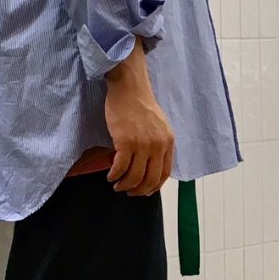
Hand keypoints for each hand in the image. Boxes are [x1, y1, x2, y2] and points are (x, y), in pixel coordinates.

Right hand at [105, 43, 174, 195]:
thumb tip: (151, 166)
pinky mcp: (126, 141)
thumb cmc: (140, 105)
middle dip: (138, 191)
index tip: (144, 191)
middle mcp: (158, 145)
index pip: (164, 173)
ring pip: (134, 176)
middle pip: (150, 179)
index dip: (153, 186)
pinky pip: (120, 167)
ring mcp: (142, 144)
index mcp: (168, 142)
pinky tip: (110, 176)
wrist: (129, 88)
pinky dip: (114, 175)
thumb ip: (158, 144)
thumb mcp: (159, 126)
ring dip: (124, 185)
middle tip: (128, 192)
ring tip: (117, 184)